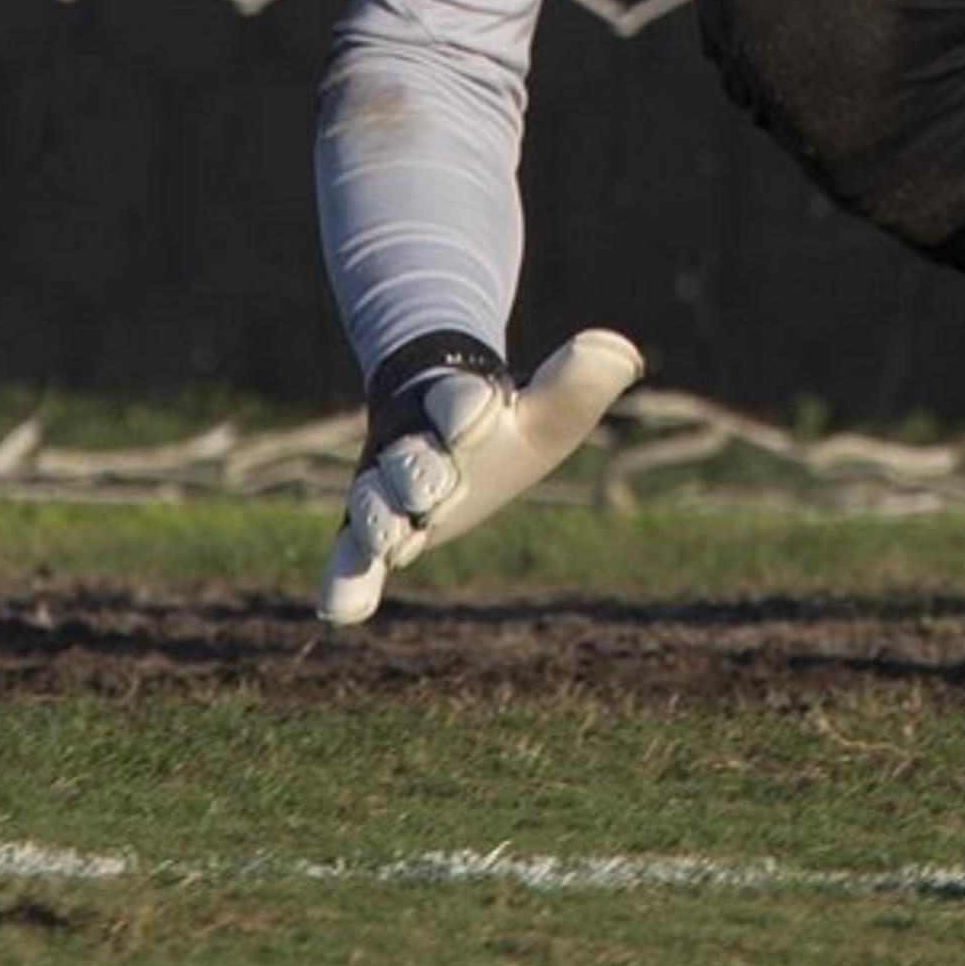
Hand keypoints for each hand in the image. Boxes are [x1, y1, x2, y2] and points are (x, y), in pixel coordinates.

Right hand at [318, 328, 646, 624]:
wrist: (446, 424)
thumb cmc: (506, 421)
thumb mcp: (548, 404)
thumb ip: (580, 381)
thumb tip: (621, 353)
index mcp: (456, 403)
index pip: (458, 400)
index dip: (467, 408)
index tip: (478, 415)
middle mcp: (413, 443)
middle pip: (411, 454)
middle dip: (419, 470)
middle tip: (430, 489)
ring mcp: (386, 488)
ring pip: (375, 499)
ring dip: (381, 520)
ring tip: (389, 541)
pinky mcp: (372, 530)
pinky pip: (353, 555)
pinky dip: (347, 581)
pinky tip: (344, 612)